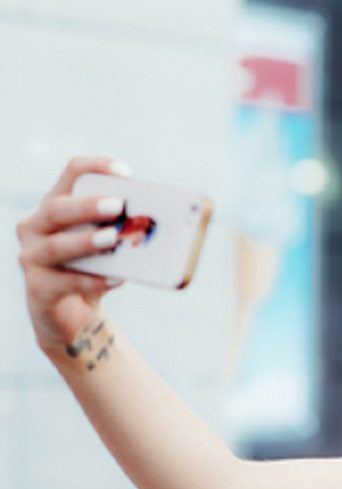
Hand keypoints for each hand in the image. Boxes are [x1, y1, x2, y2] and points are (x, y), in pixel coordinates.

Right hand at [17, 156, 132, 354]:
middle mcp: (36, 226)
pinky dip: (92, 280)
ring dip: (86, 242)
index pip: (71, 174)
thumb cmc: (93, 269)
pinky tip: (117, 280)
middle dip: (87, 206)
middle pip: (57, 208)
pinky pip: (64, 282)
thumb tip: (155, 228)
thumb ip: (122, 233)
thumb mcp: (108, 248)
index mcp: (56, 206)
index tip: (126, 173)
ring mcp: (31, 257)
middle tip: (117, 206)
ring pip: (55, 246)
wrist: (72, 313)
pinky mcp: (37, 288)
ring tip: (113, 239)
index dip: (95, 167)